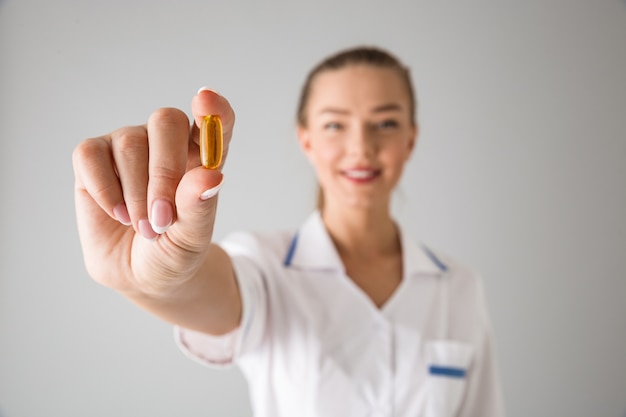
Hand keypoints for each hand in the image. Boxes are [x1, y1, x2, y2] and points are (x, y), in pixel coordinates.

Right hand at [73, 89, 235, 296]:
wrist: (140, 274)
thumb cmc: (174, 249)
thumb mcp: (193, 238)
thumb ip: (200, 207)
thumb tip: (210, 176)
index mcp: (204, 155)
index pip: (217, 120)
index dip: (214, 109)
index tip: (205, 103)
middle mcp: (167, 142)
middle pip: (166, 121)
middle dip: (164, 171)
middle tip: (162, 218)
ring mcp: (129, 145)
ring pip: (129, 144)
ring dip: (136, 194)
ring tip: (145, 228)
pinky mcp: (94, 158)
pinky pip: (90, 155)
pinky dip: (103, 188)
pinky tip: (117, 213)